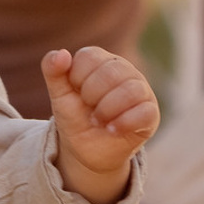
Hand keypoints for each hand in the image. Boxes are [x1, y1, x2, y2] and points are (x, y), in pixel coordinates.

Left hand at [43, 45, 158, 203]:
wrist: (85, 149)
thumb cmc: (74, 115)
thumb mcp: (58, 94)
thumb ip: (53, 70)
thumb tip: (60, 53)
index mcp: (101, 60)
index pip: (90, 57)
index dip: (76, 78)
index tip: (76, 93)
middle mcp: (124, 69)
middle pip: (112, 72)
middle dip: (92, 95)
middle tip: (88, 109)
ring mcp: (141, 90)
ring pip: (131, 90)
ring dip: (107, 110)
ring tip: (98, 121)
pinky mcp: (150, 113)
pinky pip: (145, 112)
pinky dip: (124, 123)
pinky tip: (112, 130)